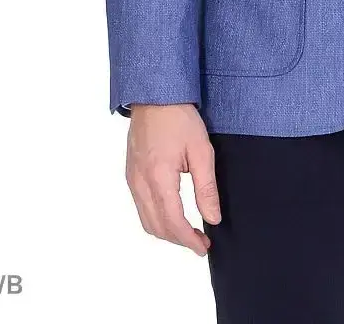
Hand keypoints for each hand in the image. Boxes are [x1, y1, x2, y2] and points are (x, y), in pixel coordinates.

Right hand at [125, 103, 221, 254]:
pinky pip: (140, 207)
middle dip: (179, 240)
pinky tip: (172, 214)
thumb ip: (206, 188)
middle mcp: (141, 183)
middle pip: (157, 227)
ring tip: (188, 231)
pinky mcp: (131, 175)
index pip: (173, 222)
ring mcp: (132, 180)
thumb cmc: (179, 118)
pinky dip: (156, 219)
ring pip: (146, 221)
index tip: (203, 248)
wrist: (154, 96)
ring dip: (167, 232)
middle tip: (200, 242)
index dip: (189, 240)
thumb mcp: (201, 151)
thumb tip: (212, 217)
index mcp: (159, 177)